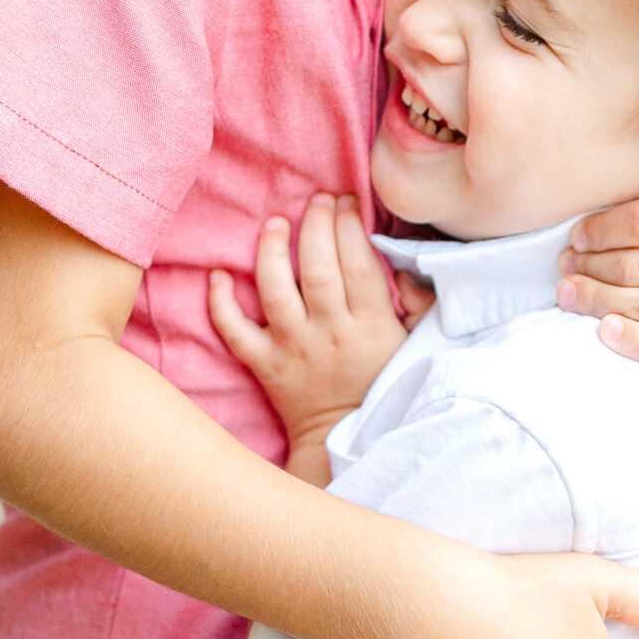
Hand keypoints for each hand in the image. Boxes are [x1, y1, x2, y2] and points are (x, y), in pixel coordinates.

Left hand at [209, 193, 409, 478]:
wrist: (344, 438)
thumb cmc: (382, 384)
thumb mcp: (415, 346)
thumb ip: (419, 305)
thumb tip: (402, 270)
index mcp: (371, 325)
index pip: (358, 264)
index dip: (351, 226)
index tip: (348, 201)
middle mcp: (329, 333)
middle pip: (318, 268)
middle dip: (316, 225)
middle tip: (318, 199)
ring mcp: (293, 348)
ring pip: (276, 291)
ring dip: (272, 251)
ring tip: (275, 222)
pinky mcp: (265, 365)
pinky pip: (235, 332)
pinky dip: (221, 303)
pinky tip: (219, 274)